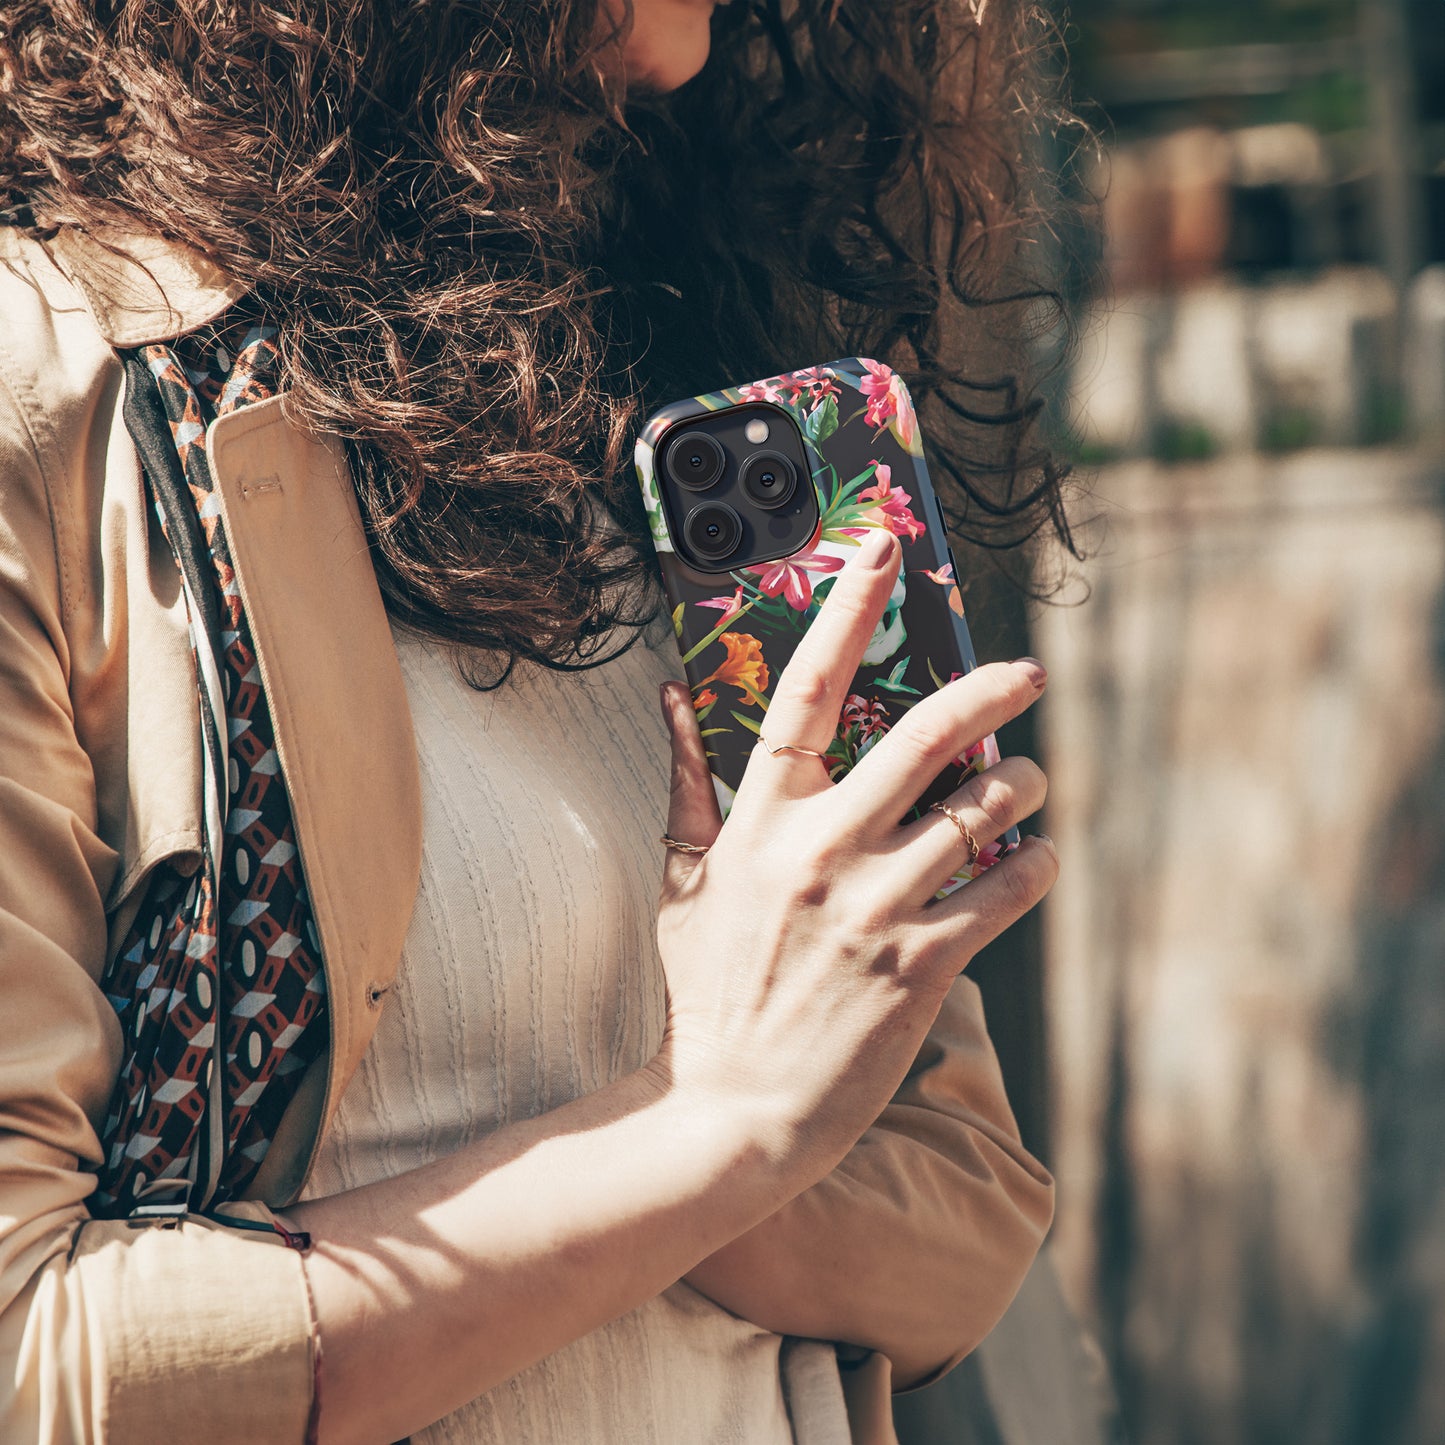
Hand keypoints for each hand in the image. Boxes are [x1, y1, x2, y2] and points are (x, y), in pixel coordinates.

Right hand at [652, 527, 1056, 1186]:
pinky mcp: (921, 966)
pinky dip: (1032, 865)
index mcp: (760, 821)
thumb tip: (671, 698)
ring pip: (979, 812)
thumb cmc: (705, 991)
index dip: (847, 610)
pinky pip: (1002, 892)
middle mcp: (821, 851)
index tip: (884, 548)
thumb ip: (684, 785)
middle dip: (990, 692)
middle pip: (923, 738)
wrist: (731, 1110)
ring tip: (1031, 783)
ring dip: (1022, 786)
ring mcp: (875, 908)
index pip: (806, 691)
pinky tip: (1035, 857)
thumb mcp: (681, 882)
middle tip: (1030, 673)